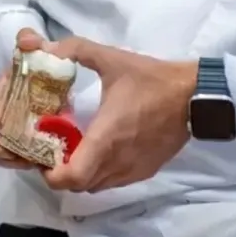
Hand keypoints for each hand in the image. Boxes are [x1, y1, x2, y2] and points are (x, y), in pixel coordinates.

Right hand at [0, 27, 51, 168]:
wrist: (58, 67)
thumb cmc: (41, 60)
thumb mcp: (36, 50)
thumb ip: (30, 42)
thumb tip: (28, 40)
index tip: (12, 149)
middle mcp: (4, 119)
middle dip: (12, 159)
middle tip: (35, 159)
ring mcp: (20, 130)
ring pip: (15, 156)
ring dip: (26, 161)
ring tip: (47, 158)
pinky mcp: (36, 137)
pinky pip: (33, 155)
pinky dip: (42, 158)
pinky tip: (58, 153)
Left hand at [38, 38, 197, 192]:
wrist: (195, 96)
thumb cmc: (151, 80)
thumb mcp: (111, 58)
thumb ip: (75, 50)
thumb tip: (45, 49)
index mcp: (105, 138)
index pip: (72, 177)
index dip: (51, 174)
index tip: (41, 156)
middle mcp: (117, 161)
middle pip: (79, 186)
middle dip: (60, 174)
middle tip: (52, 150)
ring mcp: (133, 170)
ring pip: (97, 187)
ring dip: (80, 175)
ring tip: (73, 150)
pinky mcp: (146, 171)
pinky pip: (114, 182)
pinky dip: (100, 174)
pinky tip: (99, 151)